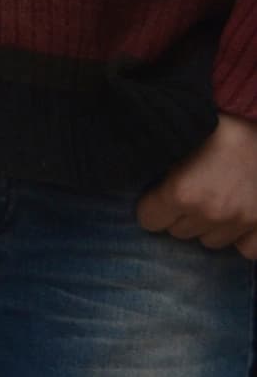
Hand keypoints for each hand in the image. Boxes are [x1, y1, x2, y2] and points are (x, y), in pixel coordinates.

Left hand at [141, 114, 256, 255]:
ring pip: (210, 242)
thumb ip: (159, 158)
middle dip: (181, 215)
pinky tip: (240, 216)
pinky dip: (242, 237)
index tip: (160, 194)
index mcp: (181, 191)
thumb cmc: (222, 126)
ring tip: (217, 199)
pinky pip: (245, 250)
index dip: (152, 205)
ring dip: (210, 226)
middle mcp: (210, 213)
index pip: (148, 220)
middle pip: (178, 232)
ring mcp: (241, 223)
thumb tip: (130, 163)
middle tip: (192, 192)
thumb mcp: (183, 137)